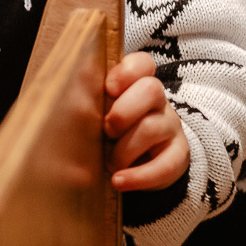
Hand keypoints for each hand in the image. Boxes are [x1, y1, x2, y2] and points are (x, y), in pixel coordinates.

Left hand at [103, 51, 189, 191]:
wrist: (139, 165)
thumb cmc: (112, 133)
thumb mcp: (100, 116)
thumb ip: (89, 107)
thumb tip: (66, 111)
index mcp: (137, 84)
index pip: (143, 64)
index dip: (127, 72)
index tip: (109, 88)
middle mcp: (158, 102)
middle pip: (151, 89)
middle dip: (123, 111)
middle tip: (106, 129)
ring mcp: (170, 127)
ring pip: (152, 128)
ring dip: (124, 149)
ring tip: (110, 163)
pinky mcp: (178, 156)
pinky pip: (166, 165)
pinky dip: (139, 177)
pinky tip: (119, 181)